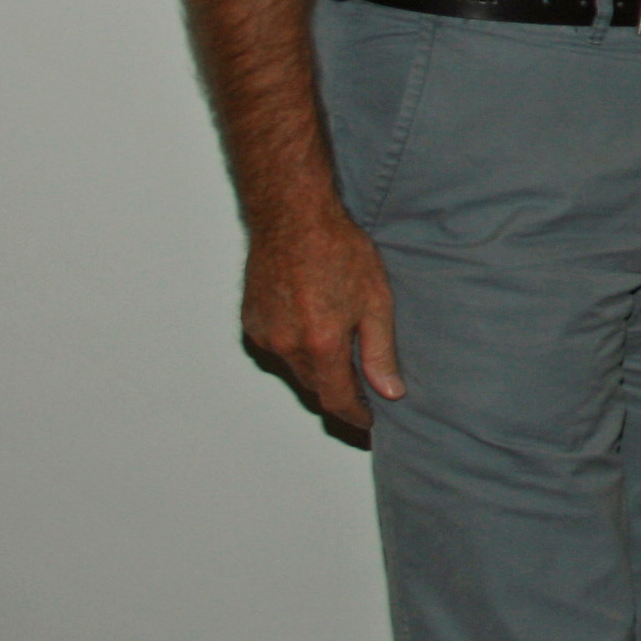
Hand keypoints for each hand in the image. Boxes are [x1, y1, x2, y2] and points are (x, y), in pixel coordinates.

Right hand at [242, 203, 401, 434]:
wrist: (294, 218)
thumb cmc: (339, 251)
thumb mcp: (376, 301)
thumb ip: (380, 352)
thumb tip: (390, 391)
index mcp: (320, 344)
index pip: (337, 400)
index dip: (355, 416)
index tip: (368, 422)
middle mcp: (286, 345)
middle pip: (315, 388)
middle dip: (339, 393)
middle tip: (364, 391)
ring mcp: (264, 334)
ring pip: (294, 370)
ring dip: (317, 371)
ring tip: (342, 355)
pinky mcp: (251, 322)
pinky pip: (277, 350)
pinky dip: (296, 350)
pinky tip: (314, 329)